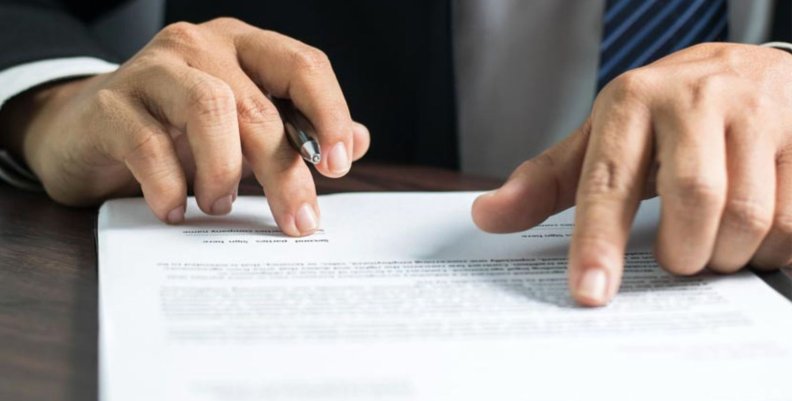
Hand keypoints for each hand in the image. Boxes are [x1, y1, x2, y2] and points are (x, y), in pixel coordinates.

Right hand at [0, 18, 368, 235]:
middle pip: (260, 106)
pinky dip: (171, 186)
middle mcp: (201, 47)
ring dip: (225, 170)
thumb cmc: (175, 130)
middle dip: (285, 172)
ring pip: (210, 109)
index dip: (330, 114)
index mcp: (244, 48)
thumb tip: (358, 144)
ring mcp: (153, 70)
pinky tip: (176, 210)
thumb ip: (297, 132)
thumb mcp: (244, 129)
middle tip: (299, 219)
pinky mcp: (110, 103)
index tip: (340, 165)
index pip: (303, 66)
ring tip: (221, 206)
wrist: (83, 130)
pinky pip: (150, 144)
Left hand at [472, 43, 791, 305]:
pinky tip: (757, 229)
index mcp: (632, 102)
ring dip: (731, 252)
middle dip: (685, 252)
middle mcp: (696, 98)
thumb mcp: (602, 137)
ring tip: (716, 240)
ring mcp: (760, 110)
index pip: (607, 182)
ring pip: (750, 216)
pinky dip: (774, 244)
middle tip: (679, 255)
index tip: (590, 293)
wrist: (748, 68)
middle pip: (694, 203)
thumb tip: (487, 216)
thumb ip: (547, 180)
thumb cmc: (664, 116)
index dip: (598, 243)